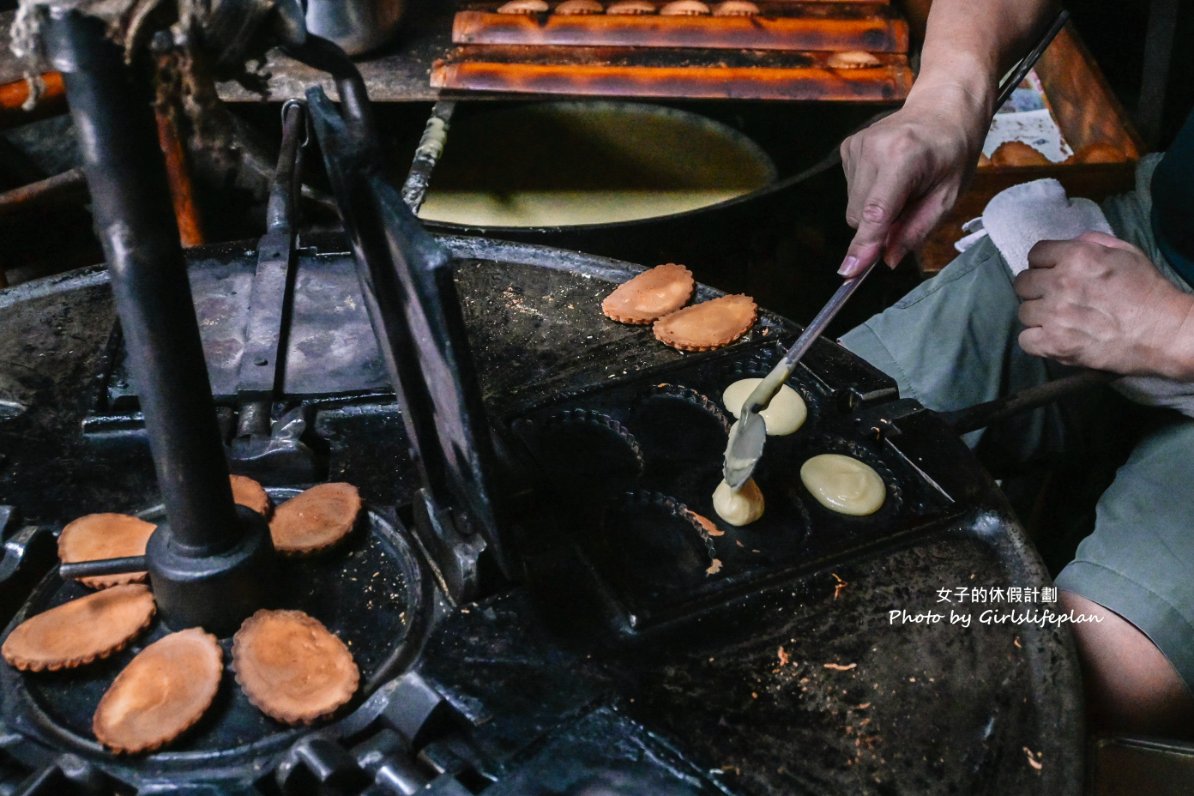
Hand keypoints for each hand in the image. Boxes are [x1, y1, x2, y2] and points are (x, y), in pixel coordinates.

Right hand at [838, 84, 989, 275]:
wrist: (943, 108)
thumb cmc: (953, 150)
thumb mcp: (948, 196)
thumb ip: (916, 230)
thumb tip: (887, 259)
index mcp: (904, 157)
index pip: (876, 212)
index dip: (864, 245)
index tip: (849, 271)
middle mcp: (873, 149)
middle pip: (860, 216)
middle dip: (879, 226)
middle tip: (910, 207)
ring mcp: (857, 145)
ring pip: (853, 207)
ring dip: (875, 209)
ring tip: (903, 185)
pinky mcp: (848, 146)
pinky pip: (851, 191)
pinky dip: (869, 193)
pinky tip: (890, 175)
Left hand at [1014, 232, 1193, 378]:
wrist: (1166, 333)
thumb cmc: (1149, 292)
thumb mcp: (1127, 253)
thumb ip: (1093, 243)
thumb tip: (1070, 242)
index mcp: (1077, 256)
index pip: (1035, 254)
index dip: (1043, 264)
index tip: (1052, 273)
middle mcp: (1061, 283)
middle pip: (1022, 283)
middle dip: (1036, 289)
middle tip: (1053, 298)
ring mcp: (1055, 315)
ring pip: (1023, 312)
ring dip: (1038, 316)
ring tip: (1059, 320)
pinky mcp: (1055, 344)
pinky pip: (1025, 340)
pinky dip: (1036, 341)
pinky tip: (1054, 338)